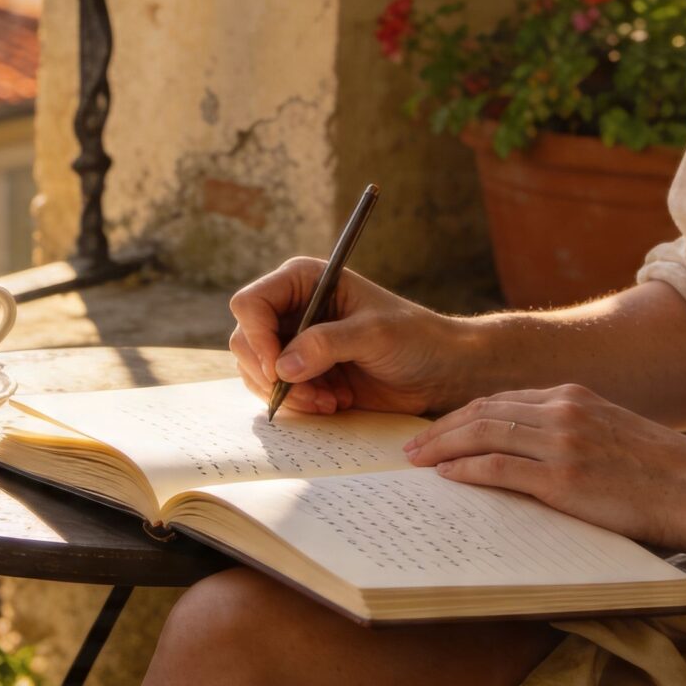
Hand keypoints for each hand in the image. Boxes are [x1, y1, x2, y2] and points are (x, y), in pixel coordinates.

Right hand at [227, 259, 468, 416]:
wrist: (440, 371)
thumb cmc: (415, 338)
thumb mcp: (374, 334)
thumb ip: (327, 344)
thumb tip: (282, 366)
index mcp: (303, 281)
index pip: (251, 304)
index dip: (256, 336)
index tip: (276, 369)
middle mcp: (291, 309)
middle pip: (245, 340)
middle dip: (272, 373)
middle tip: (311, 394)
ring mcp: (294, 343)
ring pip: (256, 371)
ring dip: (289, 394)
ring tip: (331, 400)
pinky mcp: (304, 374)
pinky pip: (276, 392)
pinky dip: (299, 404)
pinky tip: (335, 402)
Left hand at [402, 383, 685, 549]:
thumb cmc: (662, 473)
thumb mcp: (613, 433)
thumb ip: (572, 433)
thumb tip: (531, 454)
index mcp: (573, 397)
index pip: (501, 400)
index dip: (463, 414)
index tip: (439, 429)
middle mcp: (562, 411)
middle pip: (482, 411)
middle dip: (441, 428)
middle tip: (410, 446)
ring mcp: (561, 444)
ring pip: (483, 434)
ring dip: (442, 447)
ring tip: (416, 461)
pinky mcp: (563, 480)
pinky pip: (499, 469)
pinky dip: (465, 470)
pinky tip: (446, 477)